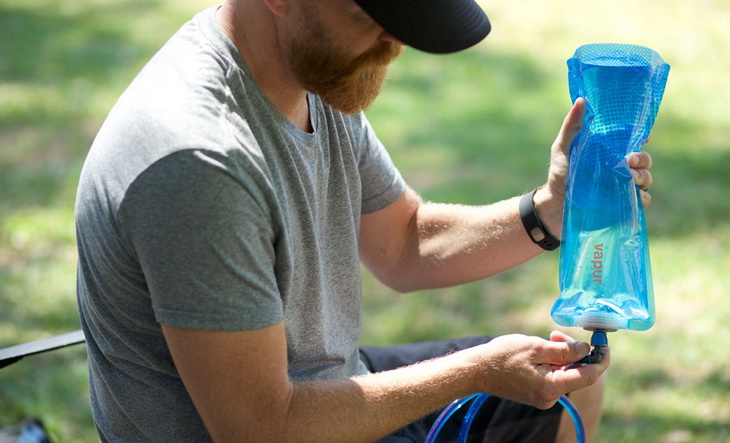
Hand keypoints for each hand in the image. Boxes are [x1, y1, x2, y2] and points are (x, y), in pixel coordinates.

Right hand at [469, 331, 608, 409]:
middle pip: (577, 374)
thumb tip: (586, 350)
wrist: (477, 370)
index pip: (588, 376)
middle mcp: (550, 397)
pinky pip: (555, 377)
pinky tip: (543, 350)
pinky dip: (554, 363)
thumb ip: (564, 350)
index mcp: (552, 387)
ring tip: (549, 338)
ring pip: (566, 374)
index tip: (604, 345)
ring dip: (563, 356)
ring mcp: (543, 397)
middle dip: (576, 353)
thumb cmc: (502, 356)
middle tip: (561, 334)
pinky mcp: (537, 393)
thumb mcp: (536, 347)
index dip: (600, 360)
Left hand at [542, 98, 654, 209]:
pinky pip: (643, 200)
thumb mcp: (562, 148)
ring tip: (629, 178)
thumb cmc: (560, 175)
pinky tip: (633, 196)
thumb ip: (572, 126)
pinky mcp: (624, 206)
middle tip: (630, 160)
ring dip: (642, 177)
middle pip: (644, 160)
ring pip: (646, 178)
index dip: (642, 137)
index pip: (633, 142)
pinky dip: (642, 198)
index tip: (644, 136)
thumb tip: (582, 99)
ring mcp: (624, 187)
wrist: (554, 206)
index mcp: (610, 153)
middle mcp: (620, 169)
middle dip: (643, 158)